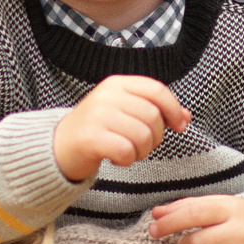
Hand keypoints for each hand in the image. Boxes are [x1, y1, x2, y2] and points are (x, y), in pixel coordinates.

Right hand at [52, 76, 189, 182]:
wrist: (58, 147)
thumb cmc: (97, 129)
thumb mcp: (125, 112)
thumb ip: (154, 110)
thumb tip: (185, 116)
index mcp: (117, 84)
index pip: (157, 90)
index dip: (174, 109)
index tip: (179, 126)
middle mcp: (107, 95)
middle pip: (153, 117)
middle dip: (155, 138)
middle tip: (141, 145)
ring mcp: (97, 115)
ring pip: (142, 135)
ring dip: (141, 151)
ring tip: (127, 152)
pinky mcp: (90, 137)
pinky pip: (126, 150)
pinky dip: (127, 160)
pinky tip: (116, 158)